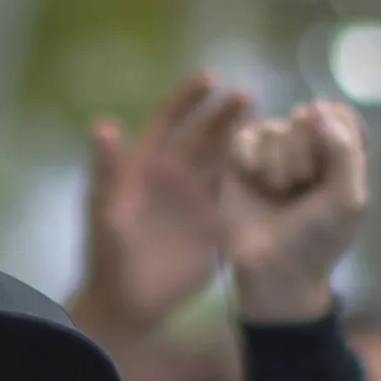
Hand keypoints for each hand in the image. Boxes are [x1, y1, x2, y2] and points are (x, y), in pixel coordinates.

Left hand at [76, 74, 250, 337]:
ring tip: (270, 123)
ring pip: (224, 160)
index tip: (211, 79)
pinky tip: (276, 165)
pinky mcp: (213, 223)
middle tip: (249, 94)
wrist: (128, 302)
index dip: (187, 98)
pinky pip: (236, 193)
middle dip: (224, 114)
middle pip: (203, 135)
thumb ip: (106, 168)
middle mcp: (173, 175)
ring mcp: (195, 199)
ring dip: (243, 140)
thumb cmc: (108, 255)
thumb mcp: (104, 210)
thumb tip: (104, 124)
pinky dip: (253, 178)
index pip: (168, 121)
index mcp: (145, 165)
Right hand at [222, 101, 367, 324]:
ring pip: (276, 127)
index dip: (334, 136)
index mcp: (339, 153)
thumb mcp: (349, 200)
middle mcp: (306, 145)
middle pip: (307, 116)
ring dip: (278, 164)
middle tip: (301, 188)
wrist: (272, 269)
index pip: (341, 115)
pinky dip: (251, 160)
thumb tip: (316, 106)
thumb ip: (345, 150)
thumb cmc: (316, 239)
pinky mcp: (239, 157)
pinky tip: (254, 183)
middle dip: (304, 154)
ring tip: (277, 192)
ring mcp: (272, 149)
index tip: (330, 171)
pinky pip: (246, 135)